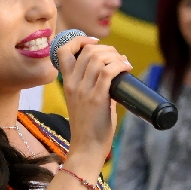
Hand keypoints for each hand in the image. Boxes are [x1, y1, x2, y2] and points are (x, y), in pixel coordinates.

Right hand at [56, 36, 131, 163]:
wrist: (86, 148)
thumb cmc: (89, 127)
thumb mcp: (83, 101)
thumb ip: (92, 86)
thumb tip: (112, 73)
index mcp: (67, 83)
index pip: (63, 51)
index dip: (79, 40)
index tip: (94, 42)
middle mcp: (72, 84)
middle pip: (87, 51)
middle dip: (106, 48)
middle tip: (118, 57)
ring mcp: (83, 91)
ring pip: (98, 58)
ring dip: (115, 56)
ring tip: (124, 64)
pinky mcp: (97, 99)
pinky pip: (108, 72)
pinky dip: (120, 65)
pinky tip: (127, 68)